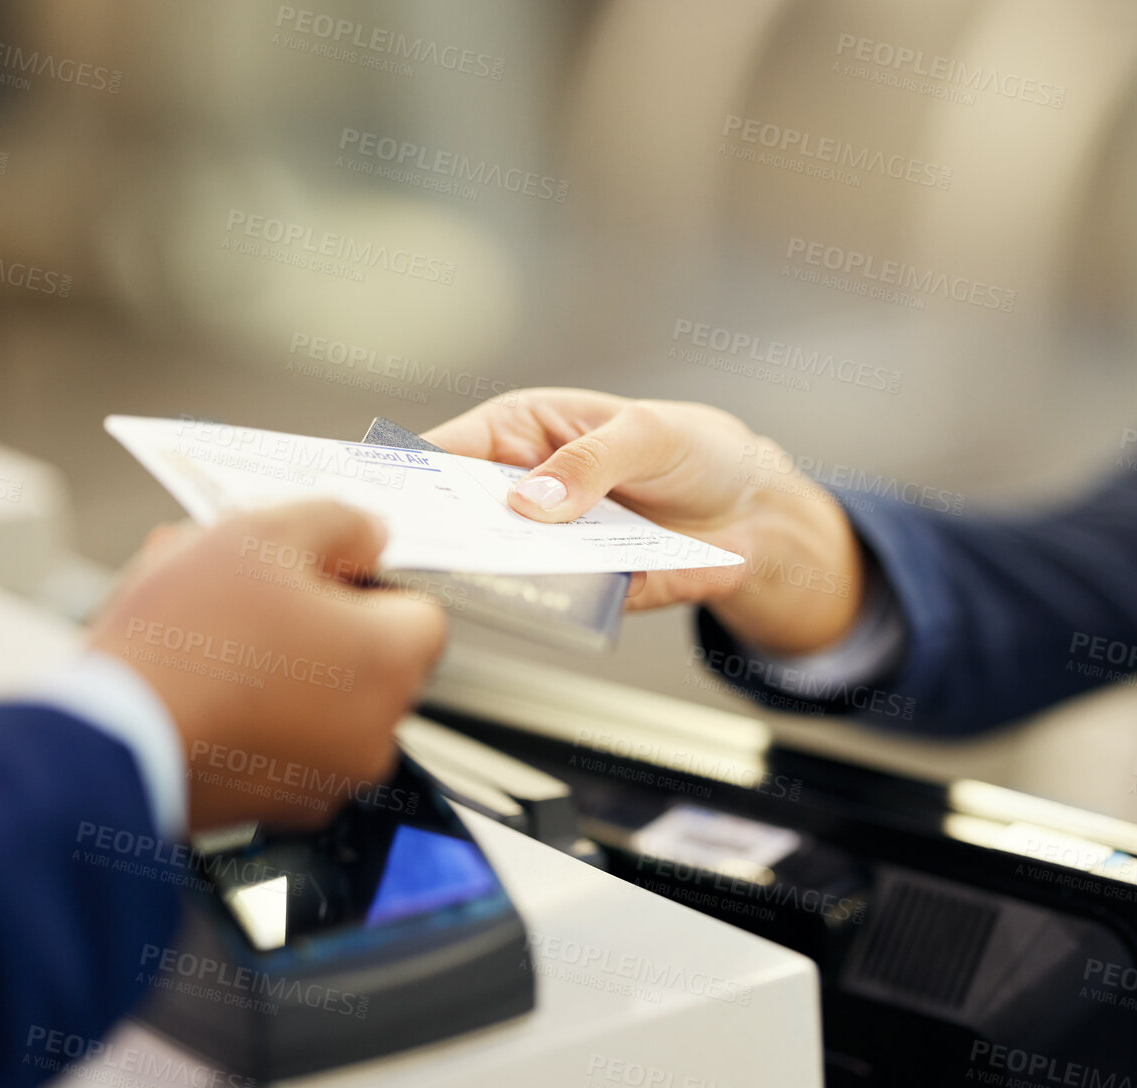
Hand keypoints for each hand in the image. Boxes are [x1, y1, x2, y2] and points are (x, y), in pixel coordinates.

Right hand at [88, 501, 447, 832]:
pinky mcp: (278, 806)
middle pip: (368, 656)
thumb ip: (338, 523)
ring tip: (207, 632)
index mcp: (391, 663)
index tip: (319, 570)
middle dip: (316, 621)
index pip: (420, 610)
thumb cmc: (183, 645)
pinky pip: (284, 742)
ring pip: (321, 698)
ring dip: (280, 664)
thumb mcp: (262, 535)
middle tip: (250, 593)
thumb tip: (369, 534)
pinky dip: (255, 714)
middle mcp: (377, 731)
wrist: (104, 744)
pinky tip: (199, 682)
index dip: (368, 582)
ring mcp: (330, 777)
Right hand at [424, 389, 864, 653]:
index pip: (444, 453)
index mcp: (521, 432)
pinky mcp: (585, 587)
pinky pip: (557, 600)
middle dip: (437, 535)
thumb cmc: (694, 448)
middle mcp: (524, 491)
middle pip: (458, 519)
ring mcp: (550, 544)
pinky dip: (549, 605)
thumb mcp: (647, 435)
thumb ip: (590, 463)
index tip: (380, 502)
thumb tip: (531, 501)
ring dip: (487, 578)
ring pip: (500, 567)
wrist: (756, 508)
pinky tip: (542, 603)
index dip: (407, 477)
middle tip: (415, 550)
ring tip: (469, 581)